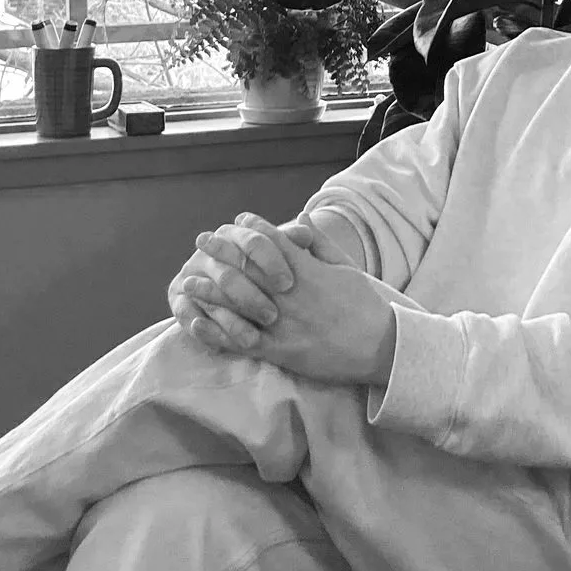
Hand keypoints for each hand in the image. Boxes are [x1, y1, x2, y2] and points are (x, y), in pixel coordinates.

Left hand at [167, 212, 365, 349]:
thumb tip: (300, 220)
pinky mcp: (281, 351)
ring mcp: (284, 324)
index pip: (272, 243)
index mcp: (308, 272)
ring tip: (189, 280)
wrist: (381, 346)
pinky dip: (217, 332)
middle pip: (247, 269)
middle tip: (202, 241)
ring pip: (238, 305)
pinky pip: (242, 341)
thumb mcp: (347, 268)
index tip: (234, 221)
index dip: (251, 230)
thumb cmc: (366, 305)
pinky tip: (198, 322)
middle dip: (222, 252)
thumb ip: (320, 244)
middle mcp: (291, 295)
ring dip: (210, 291)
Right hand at [169, 212, 302, 347]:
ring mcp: (191, 274)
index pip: (253, 240)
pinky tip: (220, 346)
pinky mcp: (178, 298)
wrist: (238, 295)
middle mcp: (210, 250)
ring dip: (231, 318)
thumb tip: (306, 230)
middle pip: (229, 271)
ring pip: (209, 294)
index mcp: (236, 233)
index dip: (271, 261)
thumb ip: (294, 243)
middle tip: (273, 316)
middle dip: (250, 296)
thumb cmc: (272, 274)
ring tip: (253, 339)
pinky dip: (205, 330)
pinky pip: (188, 314)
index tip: (289, 284)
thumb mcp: (285, 258)